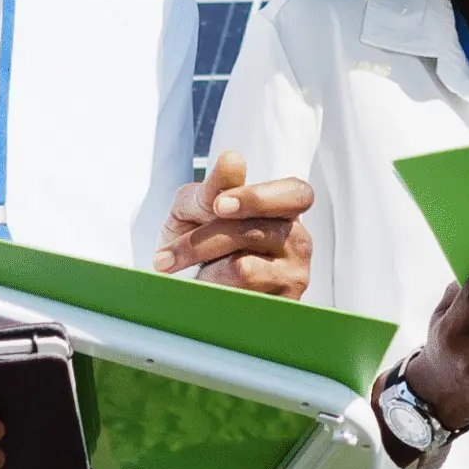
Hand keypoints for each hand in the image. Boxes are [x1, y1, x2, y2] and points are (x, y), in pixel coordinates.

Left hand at [154, 150, 313, 298]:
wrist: (193, 290)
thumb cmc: (199, 239)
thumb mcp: (196, 208)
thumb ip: (213, 187)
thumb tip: (233, 160)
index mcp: (285, 208)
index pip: (296, 193)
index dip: (257, 198)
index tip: (217, 205)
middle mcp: (298, 241)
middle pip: (257, 232)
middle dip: (209, 240)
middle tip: (169, 254)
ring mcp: (294, 277)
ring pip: (242, 268)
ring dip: (200, 269)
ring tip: (179, 268)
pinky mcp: (282, 308)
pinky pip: (237, 299)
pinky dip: (211, 292)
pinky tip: (203, 290)